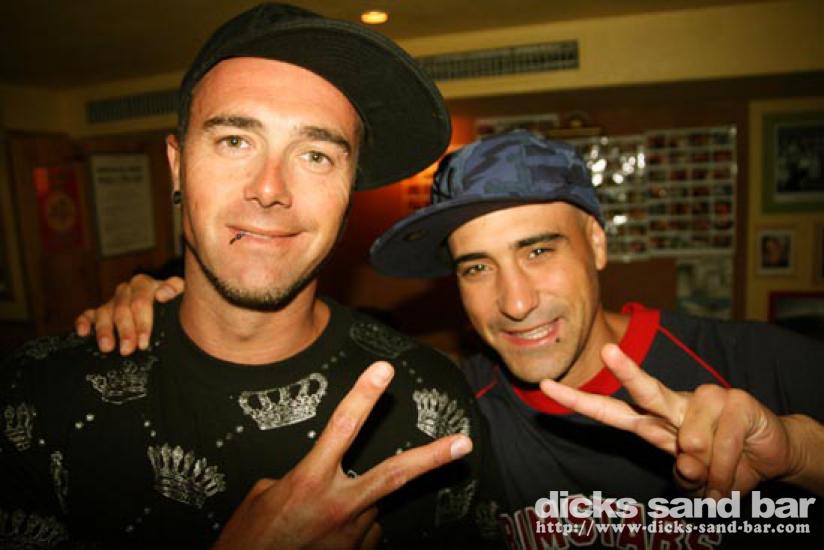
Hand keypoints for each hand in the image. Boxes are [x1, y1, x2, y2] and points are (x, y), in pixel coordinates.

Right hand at [74, 274, 183, 354]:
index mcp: (145, 284)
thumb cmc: (175, 307)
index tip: (143, 342)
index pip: (140, 301)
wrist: (168, 311)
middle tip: (127, 350)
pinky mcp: (100, 312)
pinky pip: (88, 314)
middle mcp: (127, 290)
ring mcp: (113, 301)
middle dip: (125, 331)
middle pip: (122, 309)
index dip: (142, 323)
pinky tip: (83, 333)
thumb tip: (162, 295)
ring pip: (104, 312)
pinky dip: (84, 322)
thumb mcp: (181, 296)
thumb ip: (176, 291)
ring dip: (104, 330)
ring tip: (107, 348)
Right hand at [213, 361, 472, 549]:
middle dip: (432, 457)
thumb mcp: (260, 498)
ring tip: (318, 523)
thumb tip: (317, 477)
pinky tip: (325, 538)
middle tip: (464, 443)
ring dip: (356, 505)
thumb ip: (295, 479)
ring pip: (372, 506)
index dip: (363, 395)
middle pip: (394, 474)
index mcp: (307, 481)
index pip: (342, 427)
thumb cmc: (245, 542)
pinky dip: (353, 529)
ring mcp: (350, 536)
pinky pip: (365, 533)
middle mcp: (337, 506)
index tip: (383, 370)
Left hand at [540, 343, 799, 498]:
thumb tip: (686, 465)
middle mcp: (675, 405)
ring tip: (720, 477)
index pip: (611, 411)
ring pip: (692, 440)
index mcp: (654, 421)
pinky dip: (730, 468)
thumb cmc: (721, 459)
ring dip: (709, 472)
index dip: (579, 400)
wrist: (772, 449)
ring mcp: (707, 399)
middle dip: (628, 372)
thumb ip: (683, 473)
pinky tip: (739, 463)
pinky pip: (723, 444)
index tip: (544, 385)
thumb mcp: (694, 476)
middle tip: (608, 350)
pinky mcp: (738, 402)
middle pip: (647, 390)